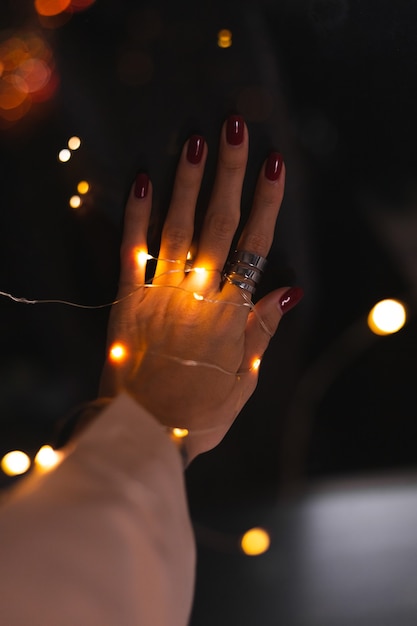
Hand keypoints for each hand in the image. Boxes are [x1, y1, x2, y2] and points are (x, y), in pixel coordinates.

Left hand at [98, 115, 302, 460]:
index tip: (273, 165)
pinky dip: (134, 216)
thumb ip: (263, 330)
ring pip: (178, 228)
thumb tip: (289, 288)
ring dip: (187, 183)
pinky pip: (131, 251)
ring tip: (196, 141)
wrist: (145, 434)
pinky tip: (139, 180)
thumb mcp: (245, 380)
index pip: (254, 246)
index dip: (265, 203)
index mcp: (229, 313)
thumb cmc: (200, 414)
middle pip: (218, 225)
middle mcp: (196, 294)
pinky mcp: (126, 300)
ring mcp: (159, 293)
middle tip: (235, 128)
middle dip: (229, 174)